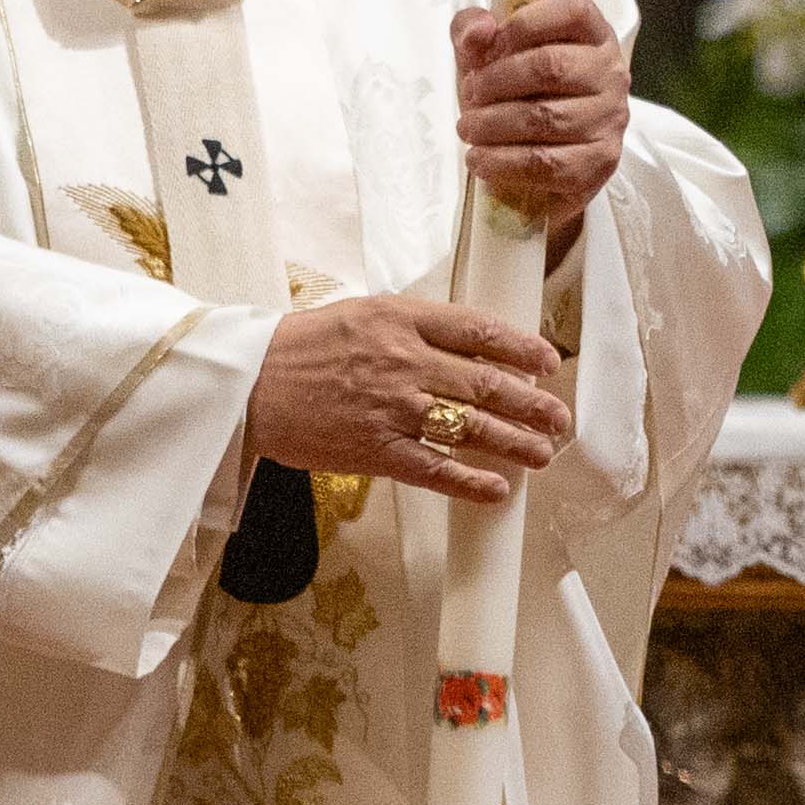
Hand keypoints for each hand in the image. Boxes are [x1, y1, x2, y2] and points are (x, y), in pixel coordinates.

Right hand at [251, 295, 569, 506]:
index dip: (522, 348)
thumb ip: (415, 325)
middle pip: (485, 383)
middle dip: (532, 403)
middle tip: (558, 417)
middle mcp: (402, 361)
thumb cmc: (302, 347)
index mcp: (399, 319)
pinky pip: (435, 469)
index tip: (548, 363)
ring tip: (543, 452)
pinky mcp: (375, 449)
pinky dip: (470, 482)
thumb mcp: (362, 314)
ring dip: (515, 443)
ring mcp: (391, 408)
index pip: (478, 330)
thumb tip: (473, 344)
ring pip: (470, 427)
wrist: (245, 384)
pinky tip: (497, 490)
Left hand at [452, 0, 632, 231]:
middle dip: (496, 80)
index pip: (573, 11)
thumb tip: (479, 32)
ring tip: (468, 129)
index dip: (523, 24)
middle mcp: (611, 73)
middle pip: (551, 66)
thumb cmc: (517, 92)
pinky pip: (547, 163)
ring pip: (545, 118)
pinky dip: (503, 163)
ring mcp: (610, 119)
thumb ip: (473, 30)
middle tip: (470, 94)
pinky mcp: (600, 162)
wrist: (540, 153)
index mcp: (593, 34)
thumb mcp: (490, 53)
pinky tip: (481, 160)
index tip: (488, 47)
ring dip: (492, 124)